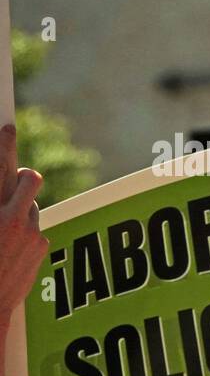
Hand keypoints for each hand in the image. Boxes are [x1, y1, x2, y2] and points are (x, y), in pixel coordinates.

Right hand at [0, 126, 48, 322]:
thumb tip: (0, 193)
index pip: (4, 170)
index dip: (5, 144)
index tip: (6, 126)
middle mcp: (15, 221)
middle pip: (30, 181)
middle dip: (21, 177)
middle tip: (12, 178)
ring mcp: (31, 235)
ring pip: (31, 206)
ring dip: (17, 208)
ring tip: (0, 226)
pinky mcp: (41, 248)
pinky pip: (34, 228)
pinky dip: (23, 229)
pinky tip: (6, 245)